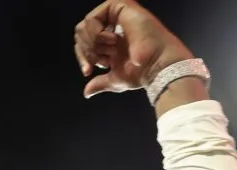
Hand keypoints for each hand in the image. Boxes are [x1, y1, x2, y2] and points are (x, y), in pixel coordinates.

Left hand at [73, 0, 193, 97]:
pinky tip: (112, 41)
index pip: (84, 43)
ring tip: (112, 51)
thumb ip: (100, 82)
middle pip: (81, 33)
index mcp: (111, 41)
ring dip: (93, 43)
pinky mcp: (119, 6)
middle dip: (86, 51)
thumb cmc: (141, 72)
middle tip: (102, 62)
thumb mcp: (115, 78)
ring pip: (85, 25)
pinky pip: (92, 18)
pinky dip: (96, 33)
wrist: (156, 65)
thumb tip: (87, 93)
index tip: (88, 71)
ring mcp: (116, 16)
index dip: (82, 57)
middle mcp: (113, 26)